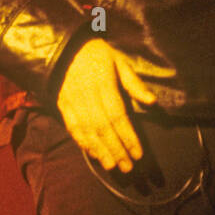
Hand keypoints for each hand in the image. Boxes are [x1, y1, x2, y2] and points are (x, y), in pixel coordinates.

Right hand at [57, 39, 156, 172]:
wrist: (64, 47)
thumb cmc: (97, 53)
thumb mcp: (119, 60)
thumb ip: (134, 83)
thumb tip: (152, 102)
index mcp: (103, 84)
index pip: (118, 116)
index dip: (128, 137)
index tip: (138, 153)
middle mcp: (87, 95)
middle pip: (103, 128)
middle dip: (117, 149)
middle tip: (128, 167)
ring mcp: (72, 102)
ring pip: (87, 132)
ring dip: (100, 151)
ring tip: (113, 166)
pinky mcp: (62, 106)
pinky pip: (72, 128)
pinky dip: (83, 143)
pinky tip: (93, 155)